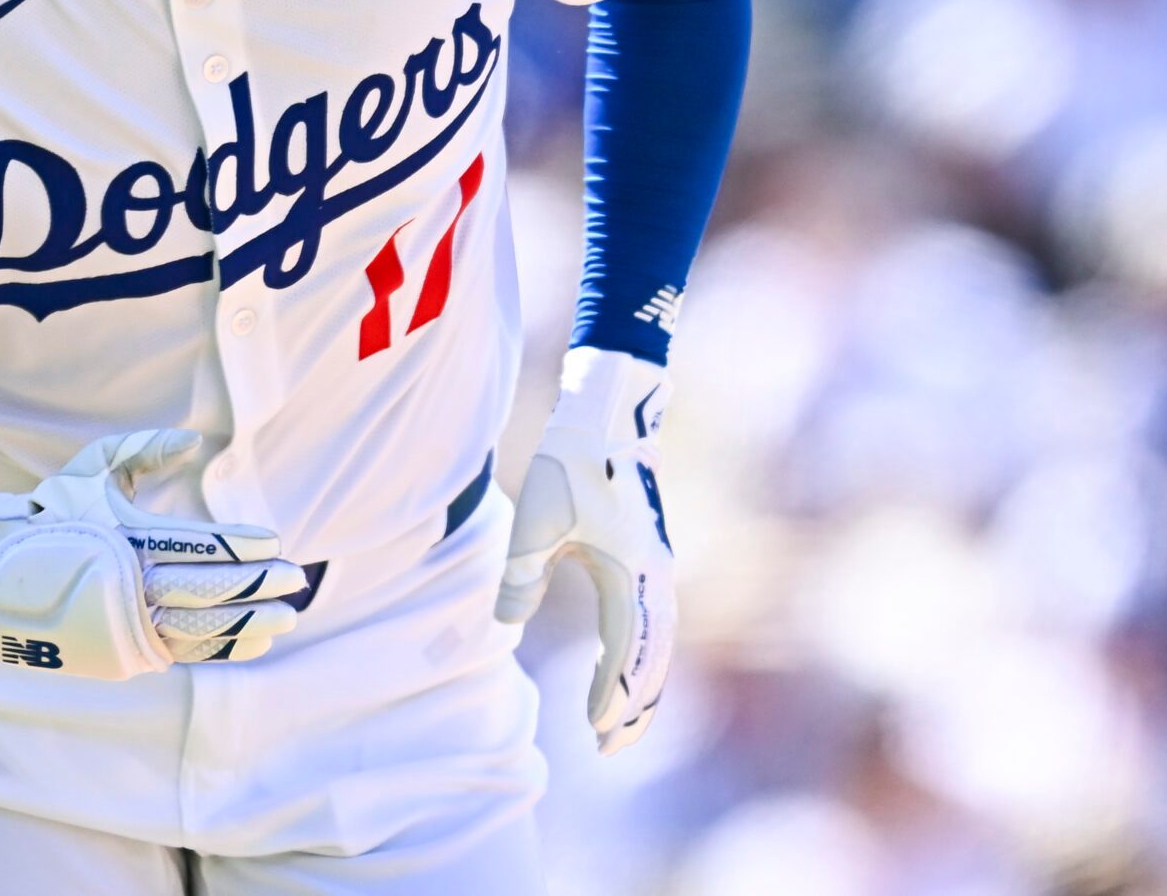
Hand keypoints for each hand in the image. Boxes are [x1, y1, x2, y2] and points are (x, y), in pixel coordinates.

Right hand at [0, 429, 306, 679]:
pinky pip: (183, 653)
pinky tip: (256, 641)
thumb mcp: (91, 468)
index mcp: (124, 539)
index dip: (239, 546)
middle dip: (256, 585)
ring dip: (249, 624)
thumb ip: (144, 450)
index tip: (273, 542)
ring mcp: (123, 625)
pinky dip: (222, 649)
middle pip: (205, 590)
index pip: (196, 547)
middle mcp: (126, 586)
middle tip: (296, 579)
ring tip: (287, 618)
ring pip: (199, 630)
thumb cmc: (50, 511)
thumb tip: (192, 441)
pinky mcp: (122, 651)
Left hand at [496, 348, 674, 752]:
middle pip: (653, 656)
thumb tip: (508, 626)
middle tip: (609, 748)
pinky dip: (641, 655)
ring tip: (621, 723)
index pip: (627, 650)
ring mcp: (657, 567)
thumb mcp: (534, 522)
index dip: (613, 695)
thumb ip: (521, 577)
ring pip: (659, 642)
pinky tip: (618, 671)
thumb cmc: (569, 466)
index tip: (593, 729)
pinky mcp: (650, 558)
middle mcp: (654, 575)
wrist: (606, 418)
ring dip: (643, 685)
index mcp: (631, 570)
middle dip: (635, 706)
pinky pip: (653, 620)